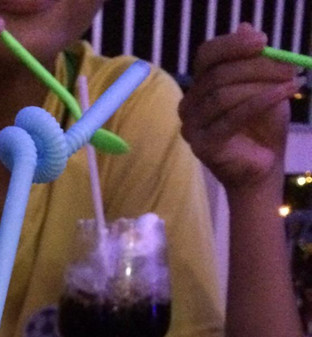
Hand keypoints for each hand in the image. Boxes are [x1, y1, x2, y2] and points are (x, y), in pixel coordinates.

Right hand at [178, 23, 297, 189]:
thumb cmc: (263, 126)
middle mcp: (189, 105)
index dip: (232, 45)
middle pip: (218, 74)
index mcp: (200, 86)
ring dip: (261, 84)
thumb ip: (253, 60)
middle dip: (256, 67)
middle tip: (288, 66)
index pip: (206, 56)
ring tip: (291, 82)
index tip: (263, 41)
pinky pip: (232, 117)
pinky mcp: (203, 146)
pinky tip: (285, 94)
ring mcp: (192, 127)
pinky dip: (261, 101)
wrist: (264, 167)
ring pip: (224, 95)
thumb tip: (245, 27)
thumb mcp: (264, 85)